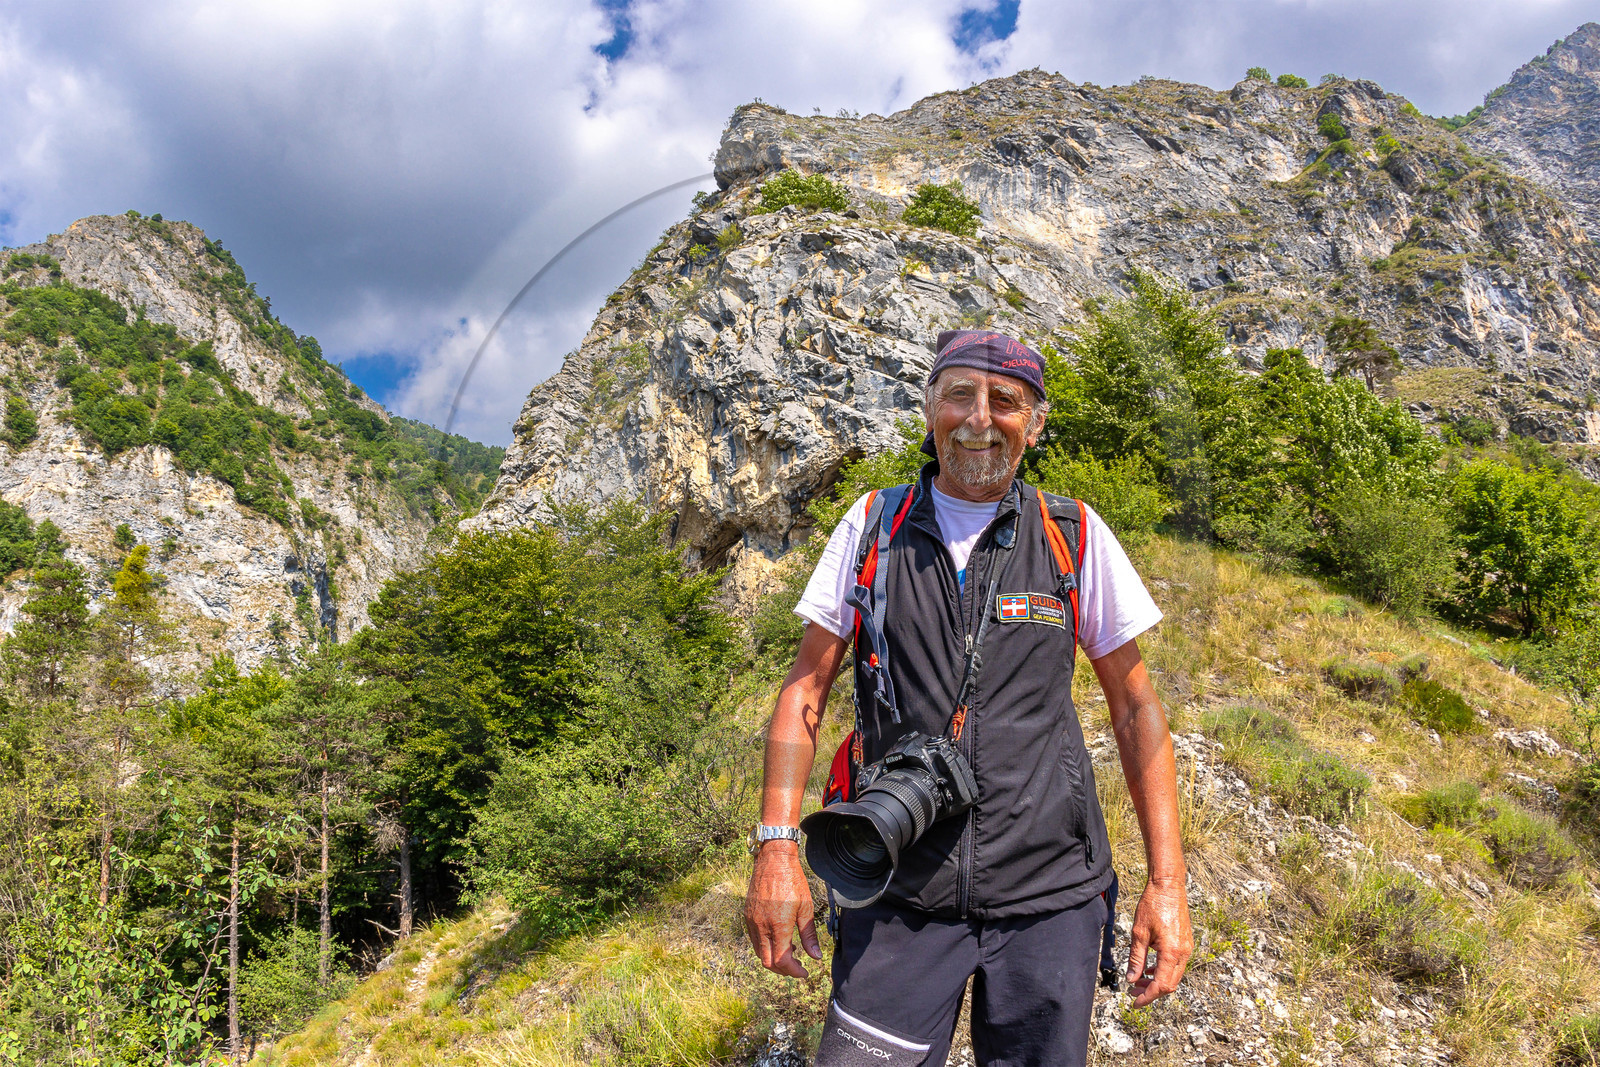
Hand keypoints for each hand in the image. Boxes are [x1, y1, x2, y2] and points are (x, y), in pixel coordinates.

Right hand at [744, 842, 822, 977]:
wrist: (773, 859)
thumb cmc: (793, 881)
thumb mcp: (806, 908)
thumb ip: (809, 935)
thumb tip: (816, 957)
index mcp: (778, 925)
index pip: (782, 960)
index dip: (794, 971)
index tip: (805, 972)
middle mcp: (761, 926)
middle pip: (767, 962)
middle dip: (783, 970)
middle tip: (797, 967)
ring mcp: (751, 921)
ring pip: (759, 952)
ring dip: (773, 958)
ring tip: (791, 950)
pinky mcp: (747, 915)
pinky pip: (755, 939)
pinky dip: (766, 946)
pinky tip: (779, 938)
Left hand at [1126, 878, 1191, 1006]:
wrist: (1168, 886)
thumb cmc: (1152, 905)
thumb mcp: (1139, 933)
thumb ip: (1136, 958)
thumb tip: (1132, 979)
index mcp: (1172, 952)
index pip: (1162, 985)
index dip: (1148, 996)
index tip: (1135, 1002)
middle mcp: (1183, 953)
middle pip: (1170, 984)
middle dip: (1152, 992)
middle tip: (1133, 993)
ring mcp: (1187, 948)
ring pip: (1174, 975)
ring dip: (1157, 982)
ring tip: (1138, 982)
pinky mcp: (1185, 943)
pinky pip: (1176, 965)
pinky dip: (1163, 971)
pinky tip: (1149, 969)